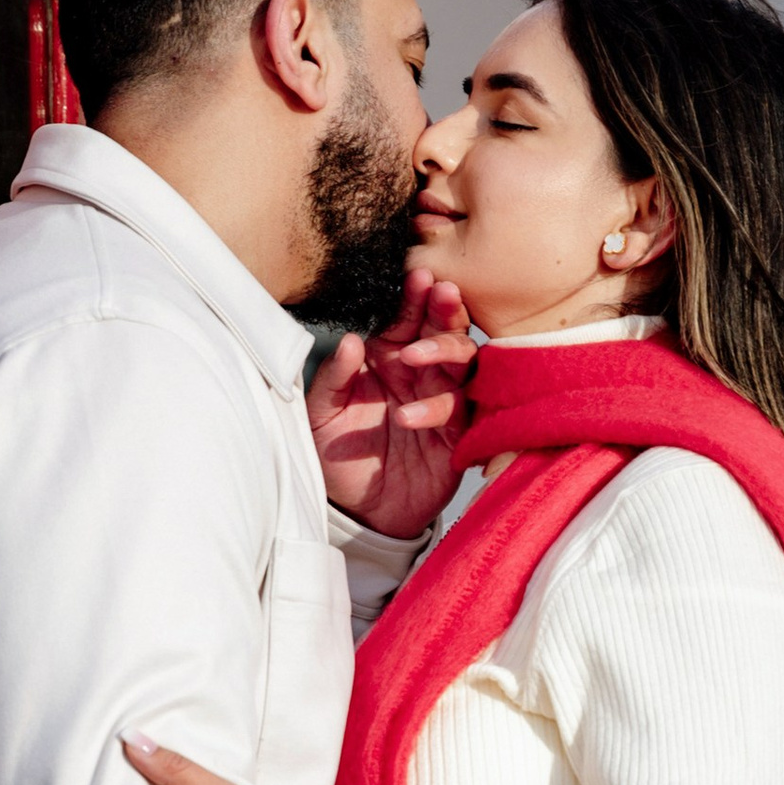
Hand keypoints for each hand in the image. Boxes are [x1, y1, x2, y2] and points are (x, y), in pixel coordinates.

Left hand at [308, 267, 473, 540]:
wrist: (359, 510)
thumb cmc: (340, 454)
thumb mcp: (322, 414)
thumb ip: (334, 378)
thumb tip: (350, 342)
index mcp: (389, 355)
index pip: (408, 316)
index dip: (415, 294)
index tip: (417, 274)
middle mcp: (420, 372)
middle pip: (445, 329)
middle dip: (444, 309)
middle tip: (440, 293)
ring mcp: (441, 399)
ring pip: (461, 362)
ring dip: (444, 351)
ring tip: (414, 356)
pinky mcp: (455, 433)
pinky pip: (456, 411)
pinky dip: (435, 409)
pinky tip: (409, 416)